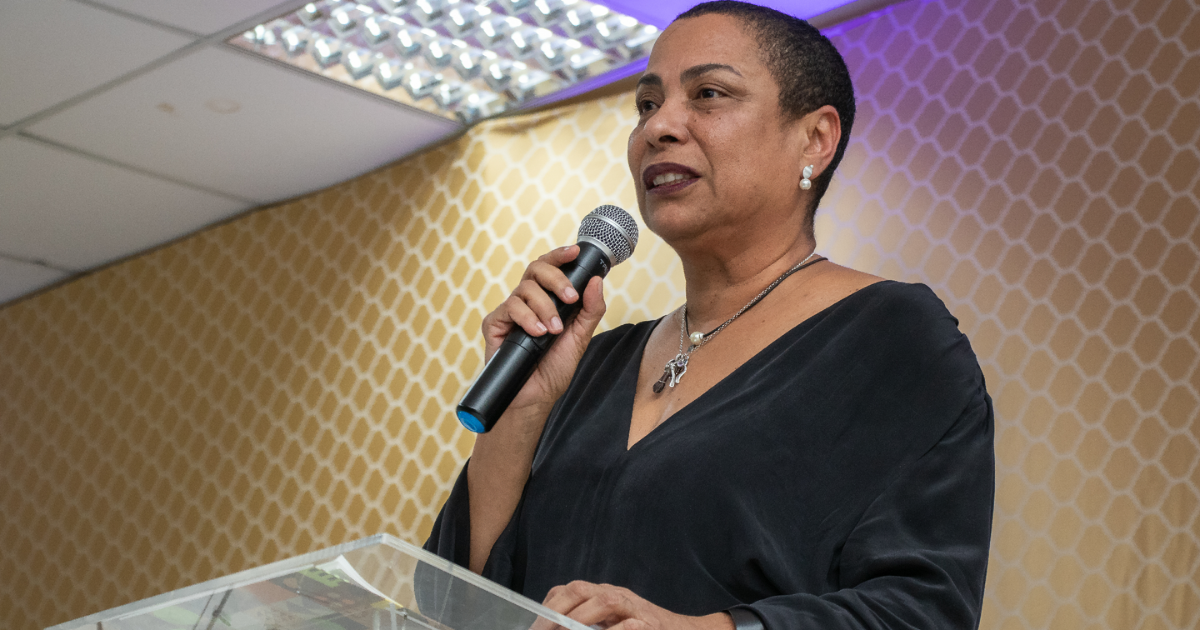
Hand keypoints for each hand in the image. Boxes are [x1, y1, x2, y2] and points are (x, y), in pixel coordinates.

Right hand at [480, 245, 605, 415]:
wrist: (536, 396)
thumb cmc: (555, 368)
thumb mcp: (581, 337)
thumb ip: (590, 309)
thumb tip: (596, 280)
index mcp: (547, 299)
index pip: (551, 268)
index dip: (560, 255)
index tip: (576, 252)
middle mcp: (527, 301)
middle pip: (536, 269)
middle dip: (556, 279)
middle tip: (570, 298)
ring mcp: (510, 311)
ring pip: (525, 289)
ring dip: (544, 307)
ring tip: (553, 331)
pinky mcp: (495, 324)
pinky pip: (509, 308)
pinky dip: (526, 318)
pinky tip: (537, 333)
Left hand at [540, 581, 734, 629]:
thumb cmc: (645, 628)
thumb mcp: (612, 622)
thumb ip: (590, 621)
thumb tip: (557, 627)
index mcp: (603, 594)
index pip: (568, 590)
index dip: (549, 605)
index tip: (535, 623)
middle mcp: (616, 595)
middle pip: (580, 590)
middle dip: (557, 609)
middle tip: (542, 629)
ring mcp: (634, 607)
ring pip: (604, 601)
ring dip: (581, 617)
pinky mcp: (650, 623)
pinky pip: (629, 624)